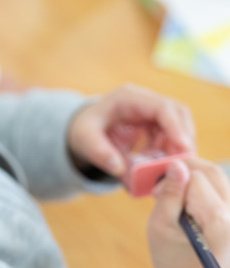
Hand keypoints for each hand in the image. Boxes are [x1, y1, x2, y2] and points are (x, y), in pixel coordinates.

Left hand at [67, 84, 194, 176]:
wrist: (83, 129)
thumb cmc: (84, 130)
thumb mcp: (84, 140)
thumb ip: (99, 153)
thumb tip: (118, 169)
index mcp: (128, 97)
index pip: (162, 107)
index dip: (176, 127)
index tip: (184, 148)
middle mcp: (144, 100)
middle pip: (178, 114)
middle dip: (184, 139)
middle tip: (182, 164)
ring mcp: (152, 110)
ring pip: (178, 125)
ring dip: (177, 147)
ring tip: (168, 167)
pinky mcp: (155, 122)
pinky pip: (171, 135)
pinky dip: (169, 150)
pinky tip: (158, 164)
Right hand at [148, 158, 229, 267]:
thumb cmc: (173, 262)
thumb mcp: (161, 227)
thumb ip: (170, 195)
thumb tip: (177, 166)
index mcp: (217, 218)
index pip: (196, 177)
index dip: (173, 177)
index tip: (156, 190)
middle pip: (214, 173)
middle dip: (188, 170)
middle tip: (166, 184)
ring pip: (222, 182)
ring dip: (198, 181)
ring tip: (178, 198)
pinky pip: (225, 196)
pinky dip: (208, 193)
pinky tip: (193, 206)